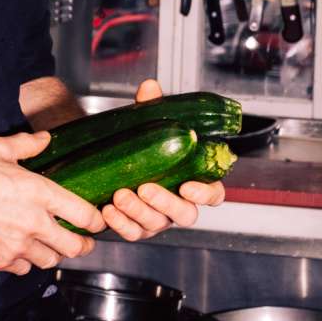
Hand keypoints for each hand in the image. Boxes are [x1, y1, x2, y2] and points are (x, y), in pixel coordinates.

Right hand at [0, 130, 105, 275]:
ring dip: (52, 253)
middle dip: (82, 244)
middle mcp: (33, 223)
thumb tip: (45, 139)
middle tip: (80, 240)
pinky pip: (23, 268)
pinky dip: (25, 262)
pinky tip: (20, 249)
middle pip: (75, 247)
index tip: (96, 221)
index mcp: (39, 193)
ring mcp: (16, 245)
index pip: (84, 215)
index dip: (96, 221)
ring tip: (48, 244)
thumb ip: (27, 145)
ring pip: (50, 260)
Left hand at [99, 78, 226, 243]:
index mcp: (193, 181)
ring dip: (137, 211)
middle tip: (146, 188)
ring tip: (119, 195)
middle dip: (165, 203)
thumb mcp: (148, 126)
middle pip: (186, 215)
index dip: (205, 194)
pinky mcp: (136, 228)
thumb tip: (150, 88)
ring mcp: (158, 219)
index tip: (188, 187)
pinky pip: (131, 232)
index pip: (213, 195)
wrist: (113, 161)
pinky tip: (108, 211)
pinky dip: (120, 224)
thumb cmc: (143, 146)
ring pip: (156, 224)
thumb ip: (153, 109)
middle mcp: (179, 204)